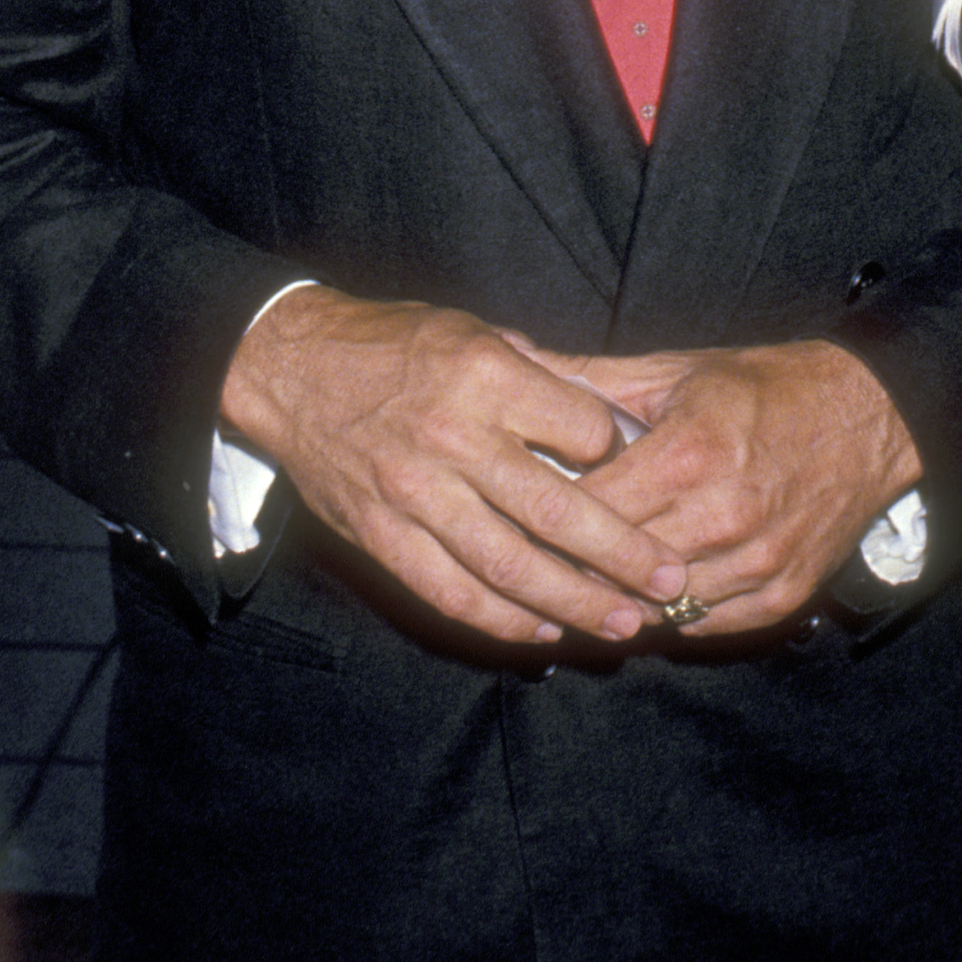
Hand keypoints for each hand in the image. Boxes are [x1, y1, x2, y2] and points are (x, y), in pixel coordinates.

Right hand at [218, 286, 690, 645]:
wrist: (289, 367)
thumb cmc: (392, 343)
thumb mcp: (472, 330)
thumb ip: (537, 375)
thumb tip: (605, 420)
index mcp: (485, 377)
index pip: (583, 431)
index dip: (621, 455)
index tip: (643, 473)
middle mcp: (455, 438)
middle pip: (559, 511)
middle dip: (624, 555)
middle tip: (672, 583)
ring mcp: (415, 492)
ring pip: (510, 566)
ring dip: (575, 603)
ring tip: (623, 624)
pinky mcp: (382, 534)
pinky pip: (451, 592)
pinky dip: (502, 620)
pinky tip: (544, 632)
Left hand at [514, 335, 922, 638]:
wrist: (871, 418)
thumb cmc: (768, 388)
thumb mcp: (675, 371)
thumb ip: (589, 379)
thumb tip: (515, 359)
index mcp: (692, 454)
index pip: (588, 508)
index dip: (542, 513)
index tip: (512, 512)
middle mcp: (724, 517)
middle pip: (613, 565)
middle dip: (566, 562)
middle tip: (528, 555)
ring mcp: (756, 564)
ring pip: (653, 606)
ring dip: (612, 598)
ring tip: (575, 581)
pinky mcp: (780, 596)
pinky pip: (699, 624)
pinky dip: (665, 613)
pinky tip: (638, 594)